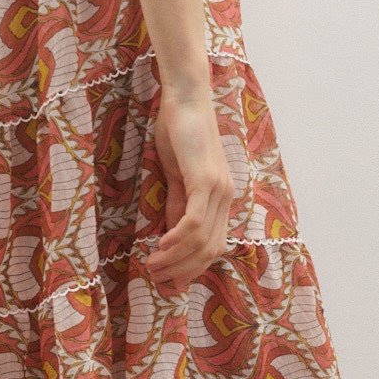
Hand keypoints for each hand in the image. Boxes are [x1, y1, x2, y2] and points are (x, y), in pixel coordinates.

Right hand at [146, 84, 236, 290]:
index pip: (214, 245)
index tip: (169, 280)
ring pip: (202, 240)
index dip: (192, 267)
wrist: (185, 98)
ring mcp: (218, 189)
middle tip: (156, 278)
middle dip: (182, 270)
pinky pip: (195, 221)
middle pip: (210, 249)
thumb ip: (177, 204)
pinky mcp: (205, 180)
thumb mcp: (177, 175)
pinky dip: (178, 239)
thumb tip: (171, 236)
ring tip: (151, 266)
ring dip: (175, 259)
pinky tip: (160, 246)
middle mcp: (226, 196)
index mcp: (221, 197)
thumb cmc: (179, 132)